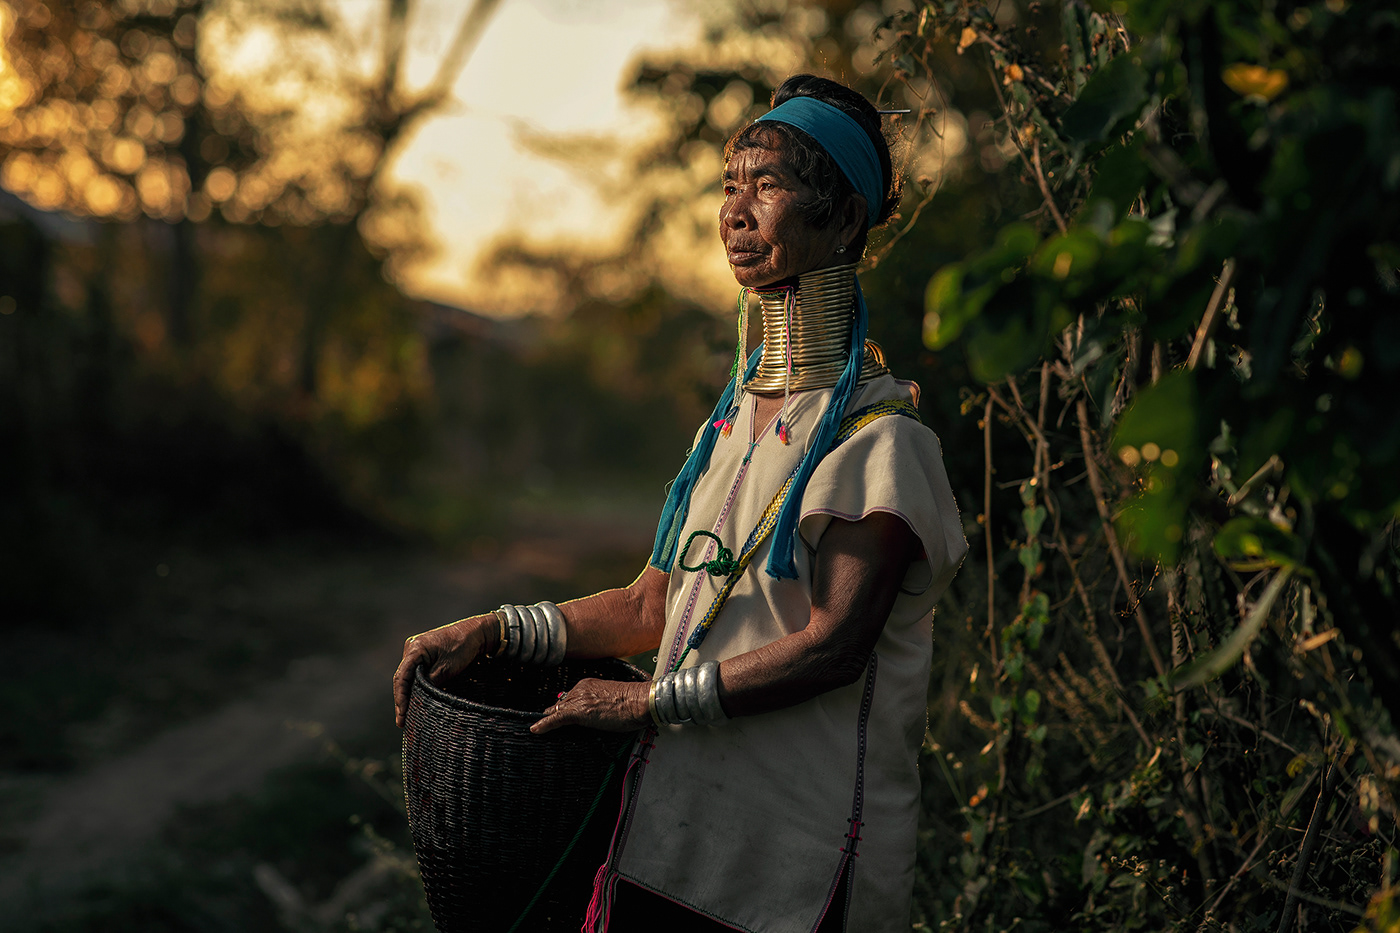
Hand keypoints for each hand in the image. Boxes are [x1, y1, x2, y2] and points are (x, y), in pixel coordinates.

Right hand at [394, 613, 497, 727]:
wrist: (476, 632)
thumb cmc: (463, 647)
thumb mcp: (447, 669)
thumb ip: (430, 684)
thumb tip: (418, 700)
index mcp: (415, 648)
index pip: (402, 677)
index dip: (401, 698)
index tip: (402, 715)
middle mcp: (411, 647)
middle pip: (403, 678)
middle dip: (403, 700)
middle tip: (402, 722)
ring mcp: (416, 650)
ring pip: (409, 676)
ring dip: (408, 694)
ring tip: (407, 716)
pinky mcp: (423, 653)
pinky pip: (416, 672)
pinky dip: (416, 686)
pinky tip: (415, 700)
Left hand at [530, 678, 649, 734]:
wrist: (640, 701)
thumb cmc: (634, 703)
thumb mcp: (613, 701)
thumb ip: (599, 705)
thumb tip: (595, 716)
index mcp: (588, 684)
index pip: (570, 698)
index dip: (564, 708)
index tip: (559, 715)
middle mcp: (580, 689)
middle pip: (562, 704)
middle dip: (555, 714)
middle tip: (546, 725)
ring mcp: (579, 700)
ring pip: (558, 711)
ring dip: (549, 721)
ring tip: (539, 729)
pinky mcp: (578, 712)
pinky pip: (556, 718)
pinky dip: (545, 725)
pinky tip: (535, 729)